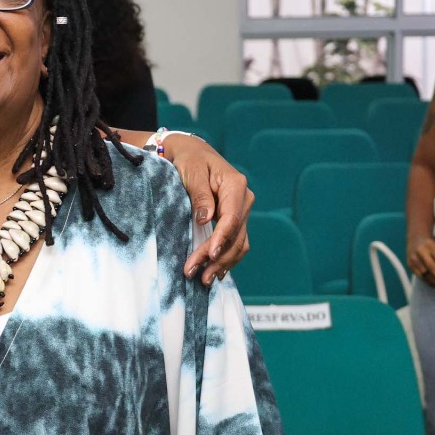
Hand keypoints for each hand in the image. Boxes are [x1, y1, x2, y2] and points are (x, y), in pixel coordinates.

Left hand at [166, 134, 253, 283]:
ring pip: (239, 243)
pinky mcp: (234, 220)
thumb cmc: (190, 160)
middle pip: (236, 236)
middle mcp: (243, 200)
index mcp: (235, 186)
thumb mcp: (192, 172)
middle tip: (197, 275)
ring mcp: (241, 211)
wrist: (193, 154)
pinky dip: (226, 259)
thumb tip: (205, 219)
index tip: (208, 255)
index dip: (221, 239)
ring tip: (204, 280)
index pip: (232, 218)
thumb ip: (200, 195)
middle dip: (217, 258)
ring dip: (223, 264)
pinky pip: (235, 243)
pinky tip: (215, 272)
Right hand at [408, 234, 434, 288]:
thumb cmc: (430, 243)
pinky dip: (427, 281)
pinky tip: (434, 284)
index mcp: (429, 244)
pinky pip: (419, 275)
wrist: (415, 238)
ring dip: (434, 281)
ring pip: (424, 273)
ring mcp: (413, 258)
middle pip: (431, 266)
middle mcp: (420, 251)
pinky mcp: (409, 264)